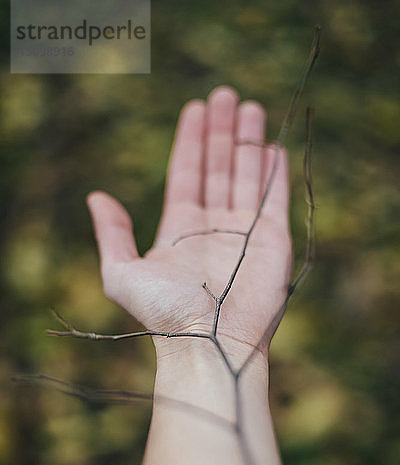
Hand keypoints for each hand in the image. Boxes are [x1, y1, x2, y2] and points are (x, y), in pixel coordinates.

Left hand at [87, 86, 291, 359]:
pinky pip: (274, 197)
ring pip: (246, 175)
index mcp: (179, 229)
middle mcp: (212, 226)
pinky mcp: (273, 240)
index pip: (186, 174)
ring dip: (246, 141)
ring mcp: (244, 232)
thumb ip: (112, 234)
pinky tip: (272, 146)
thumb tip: (97, 196)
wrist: (209, 342)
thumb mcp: (122, 273)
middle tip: (224, 95)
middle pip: (217, 167)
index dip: (190, 142)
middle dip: (219, 131)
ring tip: (248, 107)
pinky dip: (273, 172)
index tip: (195, 108)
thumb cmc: (163, 312)